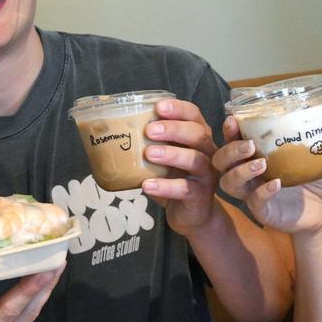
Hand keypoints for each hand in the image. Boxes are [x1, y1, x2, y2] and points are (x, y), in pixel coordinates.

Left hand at [140, 98, 221, 235]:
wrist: (191, 215)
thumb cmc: (174, 179)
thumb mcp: (162, 159)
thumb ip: (149, 144)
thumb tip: (114, 130)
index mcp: (198, 137)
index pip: (193, 115)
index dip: (179, 108)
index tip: (159, 106)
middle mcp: (207, 152)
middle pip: (197, 134)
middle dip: (174, 129)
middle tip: (150, 130)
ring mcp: (207, 174)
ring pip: (195, 159)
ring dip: (172, 154)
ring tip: (148, 154)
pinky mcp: (201, 196)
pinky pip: (185, 188)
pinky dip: (166, 186)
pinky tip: (147, 185)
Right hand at [213, 102, 321, 233]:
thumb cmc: (315, 175)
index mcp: (257, 151)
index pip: (232, 138)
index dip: (228, 129)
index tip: (233, 119)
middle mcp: (248, 170)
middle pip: (221, 160)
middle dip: (230, 150)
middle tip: (249, 145)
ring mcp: (252, 191)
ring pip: (228, 182)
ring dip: (241, 171)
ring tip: (261, 164)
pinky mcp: (262, 210)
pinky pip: (253, 201)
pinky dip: (262, 192)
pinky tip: (276, 184)